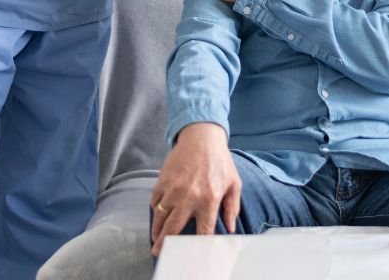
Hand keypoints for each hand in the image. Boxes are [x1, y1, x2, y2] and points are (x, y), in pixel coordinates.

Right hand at [150, 123, 240, 255]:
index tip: (192, 250)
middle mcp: (190, 197)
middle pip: (174, 229)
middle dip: (166, 244)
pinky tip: (156, 217)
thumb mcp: (234, 183)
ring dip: (157, 230)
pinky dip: (154, 211)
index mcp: (209, 200)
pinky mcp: (163, 180)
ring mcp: (173, 189)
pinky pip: (154, 201)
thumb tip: (231, 227)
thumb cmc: (220, 160)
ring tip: (156, 238)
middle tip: (160, 251)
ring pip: (161, 217)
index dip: (197, 244)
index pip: (203, 231)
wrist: (202, 136)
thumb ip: (232, 207)